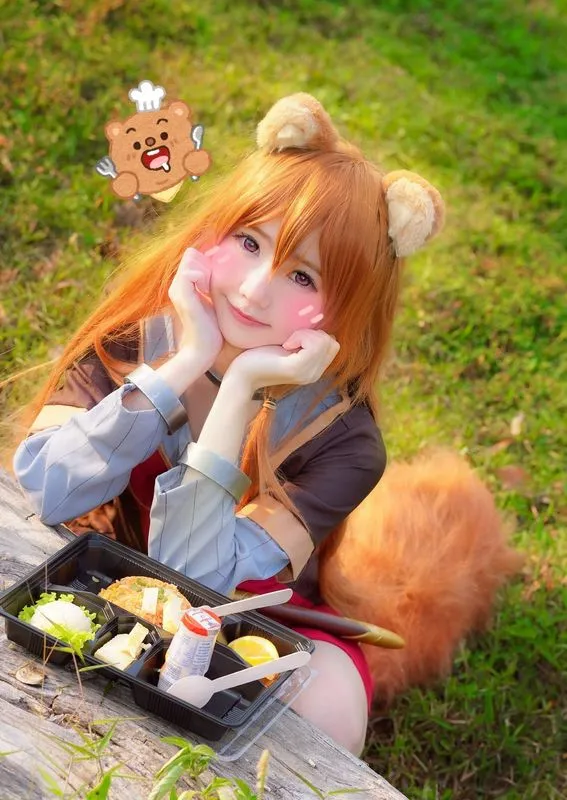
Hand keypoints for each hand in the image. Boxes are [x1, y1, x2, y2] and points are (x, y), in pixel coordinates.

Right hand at [168, 247, 222, 368]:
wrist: (203, 350)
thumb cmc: (212, 329)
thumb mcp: (214, 302)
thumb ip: (213, 287)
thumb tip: (226, 274)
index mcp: (184, 286)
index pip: (193, 256)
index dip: (208, 260)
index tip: (219, 276)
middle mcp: (177, 286)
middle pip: (191, 254)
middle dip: (207, 261)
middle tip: (217, 280)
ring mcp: (178, 291)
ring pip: (190, 259)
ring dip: (206, 267)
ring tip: (212, 285)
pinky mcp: (182, 297)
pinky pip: (190, 272)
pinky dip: (202, 275)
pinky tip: (209, 289)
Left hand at [225, 329, 339, 392]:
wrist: (243, 374)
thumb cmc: (262, 357)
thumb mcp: (290, 348)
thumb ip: (306, 343)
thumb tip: (322, 329)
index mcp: (314, 370)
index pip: (334, 345)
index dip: (317, 335)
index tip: (295, 339)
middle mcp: (314, 375)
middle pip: (332, 342)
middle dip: (313, 333)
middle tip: (291, 340)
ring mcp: (307, 374)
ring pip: (325, 341)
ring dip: (305, 334)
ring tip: (288, 342)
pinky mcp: (296, 369)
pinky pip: (314, 344)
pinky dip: (300, 337)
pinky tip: (286, 345)